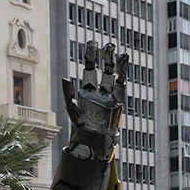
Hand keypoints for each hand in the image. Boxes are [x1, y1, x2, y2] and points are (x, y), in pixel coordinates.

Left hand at [62, 41, 128, 161]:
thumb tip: (65, 78)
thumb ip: (68, 94)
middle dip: (105, 57)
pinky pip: (120, 87)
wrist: (92, 146)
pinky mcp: (117, 104)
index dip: (91, 57)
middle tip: (107, 44)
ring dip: (116, 64)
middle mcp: (99, 93)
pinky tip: (124, 64)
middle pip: (103, 70)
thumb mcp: (72, 112)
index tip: (92, 43)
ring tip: (118, 51)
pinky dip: (122, 75)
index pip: (90, 70)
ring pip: (114, 77)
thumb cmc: (80, 132)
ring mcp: (109, 98)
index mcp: (87, 93)